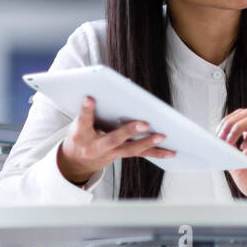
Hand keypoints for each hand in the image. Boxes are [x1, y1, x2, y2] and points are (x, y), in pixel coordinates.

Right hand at [57, 95, 175, 185]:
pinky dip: (156, 153)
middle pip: (113, 139)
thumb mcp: (80, 120)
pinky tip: (170, 152)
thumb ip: (93, 108)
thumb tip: (120, 85)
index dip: (87, 110)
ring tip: (162, 136)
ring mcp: (109, 154)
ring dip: (147, 142)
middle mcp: (95, 147)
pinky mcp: (120, 156)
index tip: (90, 98)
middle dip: (129, 131)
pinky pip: (140, 155)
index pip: (84, 121)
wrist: (76, 161)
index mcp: (81, 134)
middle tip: (144, 123)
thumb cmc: (81, 134)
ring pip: (130, 149)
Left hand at [218, 107, 246, 200]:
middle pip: (246, 113)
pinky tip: (244, 148)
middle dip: (230, 122)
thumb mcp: (235, 166)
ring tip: (231, 140)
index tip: (217, 136)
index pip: (238, 118)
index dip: (226, 122)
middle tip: (222, 137)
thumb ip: (229, 152)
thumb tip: (218, 140)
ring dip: (238, 126)